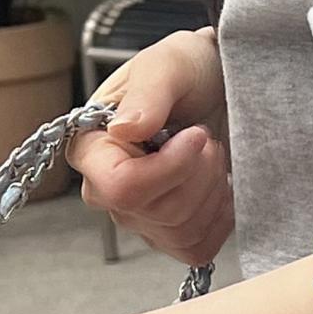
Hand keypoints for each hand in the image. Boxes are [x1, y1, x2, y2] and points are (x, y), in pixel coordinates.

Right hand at [71, 30, 234, 263]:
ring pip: (181, 232)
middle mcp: (106, 189)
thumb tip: (124, 129)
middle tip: (206, 137)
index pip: (121, 187)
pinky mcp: (169, 233)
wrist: (219, 86)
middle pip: (158, 212)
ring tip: (211, 154)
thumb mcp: (168, 64)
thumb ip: (147, 95)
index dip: (170, 168)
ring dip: (212, 191)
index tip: (197, 135)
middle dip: (199, 174)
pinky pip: (196, 249)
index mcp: (92, 148)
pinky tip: (220, 186)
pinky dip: (219, 219)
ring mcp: (137, 216)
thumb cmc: (187, 70)